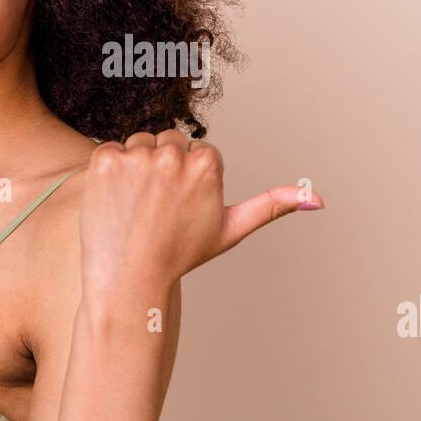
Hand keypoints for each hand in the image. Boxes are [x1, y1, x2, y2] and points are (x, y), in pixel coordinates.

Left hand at [78, 128, 324, 302]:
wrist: (129, 278)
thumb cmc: (181, 256)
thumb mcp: (230, 229)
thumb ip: (272, 206)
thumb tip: (317, 199)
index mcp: (207, 162)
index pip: (197, 151)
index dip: (189, 181)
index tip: (181, 209)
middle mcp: (173, 152)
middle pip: (168, 142)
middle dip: (164, 168)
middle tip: (157, 209)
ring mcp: (135, 155)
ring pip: (139, 144)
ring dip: (136, 168)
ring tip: (137, 207)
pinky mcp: (103, 158)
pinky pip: (110, 150)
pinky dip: (110, 173)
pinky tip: (115, 202)